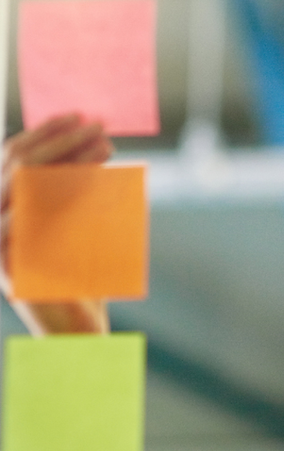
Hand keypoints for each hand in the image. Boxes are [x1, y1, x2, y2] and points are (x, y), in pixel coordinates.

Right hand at [2, 115, 113, 334]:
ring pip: (24, 187)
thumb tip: (97, 146)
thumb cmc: (81, 278)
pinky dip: (66, 195)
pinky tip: (97, 180)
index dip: (43, 133)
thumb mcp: (80, 226)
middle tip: (98, 126)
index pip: (11, 158)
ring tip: (106, 146)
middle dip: (58, 139)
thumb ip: (77, 191)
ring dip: (68, 160)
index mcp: (3, 212)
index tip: (79, 115)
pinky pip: (35, 221)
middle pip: (14, 166)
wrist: (77, 334)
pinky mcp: (12, 269)